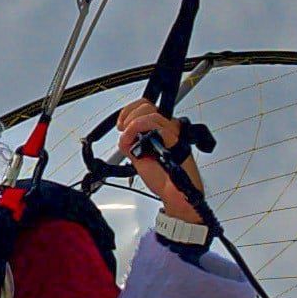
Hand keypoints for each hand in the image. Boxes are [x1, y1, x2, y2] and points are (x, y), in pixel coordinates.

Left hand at [115, 98, 203, 221]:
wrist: (174, 192)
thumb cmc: (162, 177)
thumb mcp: (137, 157)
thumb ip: (130, 144)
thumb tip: (122, 136)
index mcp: (159, 129)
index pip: (145, 106)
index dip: (129, 110)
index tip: (121, 123)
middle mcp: (167, 128)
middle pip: (147, 106)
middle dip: (130, 116)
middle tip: (125, 130)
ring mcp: (172, 132)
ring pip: (151, 115)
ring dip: (133, 125)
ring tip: (130, 141)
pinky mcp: (175, 140)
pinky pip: (158, 128)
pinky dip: (140, 132)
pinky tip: (136, 145)